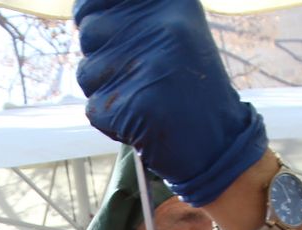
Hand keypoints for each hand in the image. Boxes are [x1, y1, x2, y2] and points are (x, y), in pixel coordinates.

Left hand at [74, 0, 266, 205]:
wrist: (218, 144)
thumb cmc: (190, 87)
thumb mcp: (175, 32)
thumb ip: (135, 16)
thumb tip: (83, 10)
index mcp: (170, 4)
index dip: (91, 12)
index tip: (101, 27)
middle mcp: (160, 28)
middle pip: (89, 32)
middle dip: (102, 56)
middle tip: (136, 73)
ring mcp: (147, 67)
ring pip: (88, 71)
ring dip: (105, 89)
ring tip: (141, 96)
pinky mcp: (132, 105)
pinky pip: (94, 108)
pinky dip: (110, 119)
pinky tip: (139, 118)